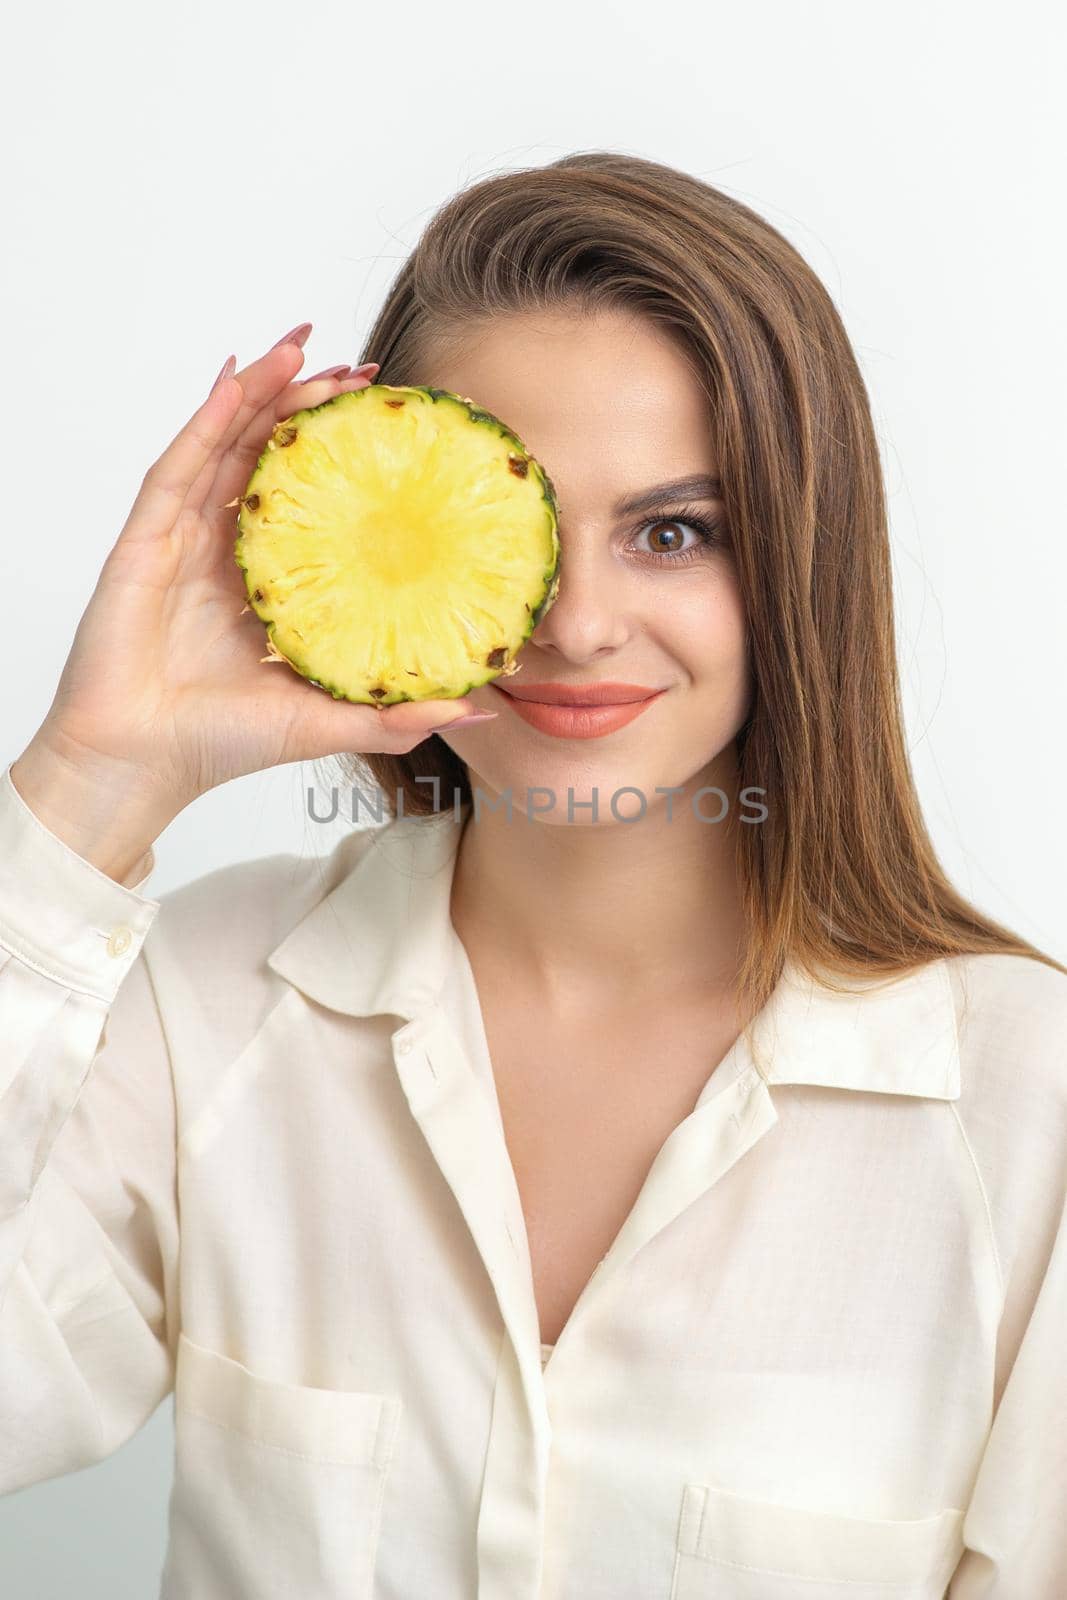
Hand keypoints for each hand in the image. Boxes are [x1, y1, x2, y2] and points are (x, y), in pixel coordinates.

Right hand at [19, 325, 489, 825]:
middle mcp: (225, 549)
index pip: (310, 498)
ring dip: (262, 391)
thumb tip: (479, 709)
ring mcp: (183, 538)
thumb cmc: (224, 742)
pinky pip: (180, 466)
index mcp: (267, 580)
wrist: (144, 765)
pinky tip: (237, 382)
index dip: (346, 456)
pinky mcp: (146, 539)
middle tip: (361, 372)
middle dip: (308, 405)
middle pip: (267, 455)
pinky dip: (207, 420)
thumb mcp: (330, 722)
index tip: (395, 423)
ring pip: (224, 443)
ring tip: (303, 346)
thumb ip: (398, 714)